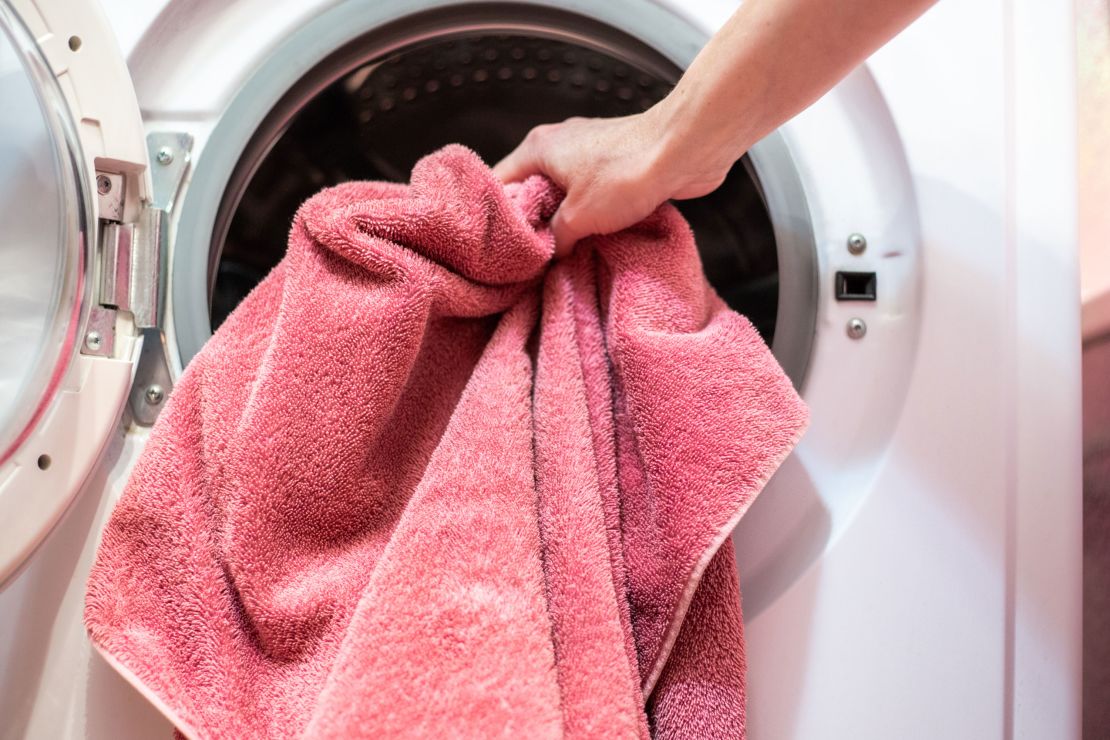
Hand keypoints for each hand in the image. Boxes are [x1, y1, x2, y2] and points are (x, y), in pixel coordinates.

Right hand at [492, 107, 734, 255]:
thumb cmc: (626, 174)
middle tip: (531, 255)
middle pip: (530, 189)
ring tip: (562, 251)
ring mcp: (588, 150)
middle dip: (532, 222)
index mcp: (537, 148)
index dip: (496, 215)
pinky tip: (593, 236)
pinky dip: (589, 212)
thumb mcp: (578, 218)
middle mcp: (558, 143)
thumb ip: (555, 238)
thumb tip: (550, 254)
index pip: (498, 182)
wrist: (683, 149)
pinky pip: (590, 191)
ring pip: (562, 192)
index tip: (498, 245)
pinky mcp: (615, 161)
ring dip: (564, 219)